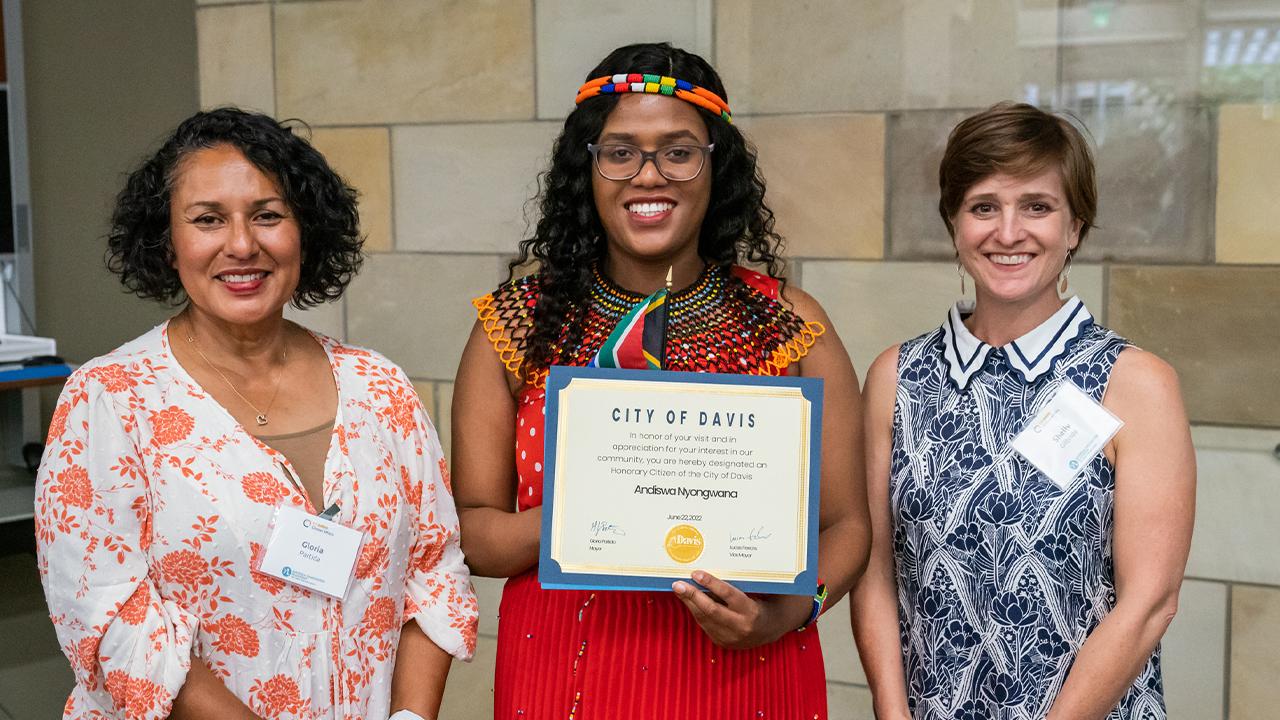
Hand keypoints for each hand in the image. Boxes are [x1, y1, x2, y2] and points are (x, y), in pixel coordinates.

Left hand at [671, 570, 811, 649]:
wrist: (770, 629)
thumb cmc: (761, 602)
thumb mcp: (754, 592)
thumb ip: (735, 585)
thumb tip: (709, 572)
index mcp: (752, 611)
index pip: (728, 595)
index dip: (711, 583)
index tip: (696, 573)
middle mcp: (741, 627)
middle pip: (711, 609)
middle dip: (692, 596)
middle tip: (678, 584)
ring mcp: (731, 637)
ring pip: (704, 618)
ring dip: (689, 603)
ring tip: (679, 590)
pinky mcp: (723, 643)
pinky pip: (705, 625)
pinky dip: (696, 612)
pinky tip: (689, 601)